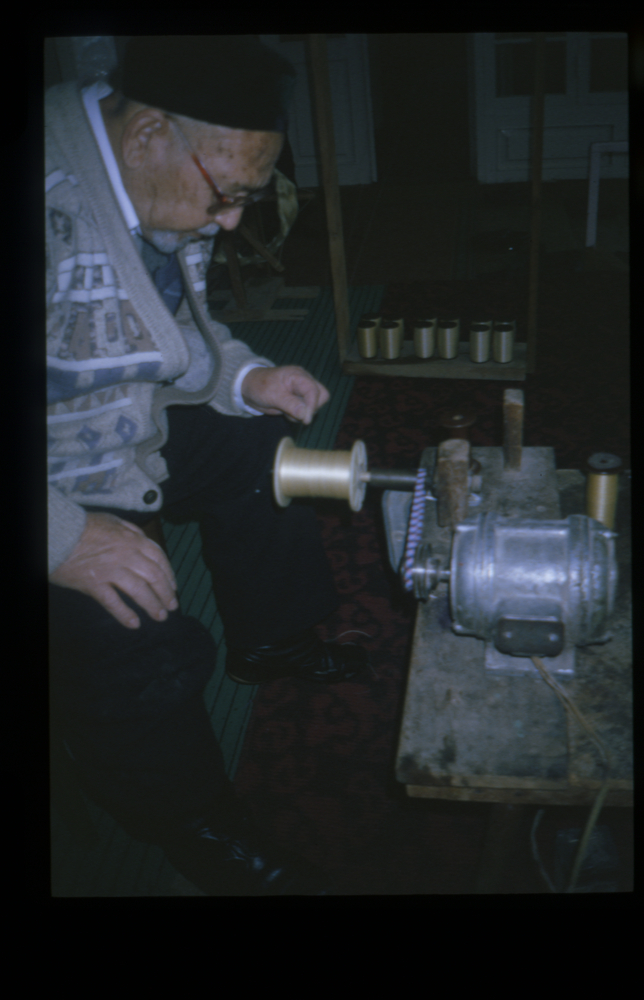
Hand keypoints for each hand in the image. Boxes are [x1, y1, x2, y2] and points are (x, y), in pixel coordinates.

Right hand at [49, 512, 177, 628]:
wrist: (58, 533)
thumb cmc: (83, 526)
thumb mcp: (113, 520)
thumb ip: (131, 531)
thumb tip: (144, 540)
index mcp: (133, 539)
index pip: (159, 558)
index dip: (169, 575)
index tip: (173, 587)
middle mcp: (126, 555)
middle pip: (154, 577)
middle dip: (166, 593)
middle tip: (172, 606)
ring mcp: (111, 571)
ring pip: (139, 591)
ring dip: (152, 606)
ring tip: (160, 616)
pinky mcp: (94, 584)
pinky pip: (114, 603)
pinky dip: (125, 615)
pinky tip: (134, 624)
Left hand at [241, 365, 329, 424]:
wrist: (249, 388)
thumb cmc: (259, 386)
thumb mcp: (273, 395)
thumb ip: (290, 404)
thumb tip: (305, 414)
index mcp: (298, 376)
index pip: (314, 390)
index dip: (312, 405)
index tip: (305, 419)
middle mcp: (303, 382)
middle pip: (322, 395)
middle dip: (312, 408)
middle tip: (296, 414)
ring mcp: (302, 392)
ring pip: (314, 405)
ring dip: (302, 413)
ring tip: (286, 411)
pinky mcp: (298, 401)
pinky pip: (305, 411)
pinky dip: (297, 415)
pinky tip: (285, 412)